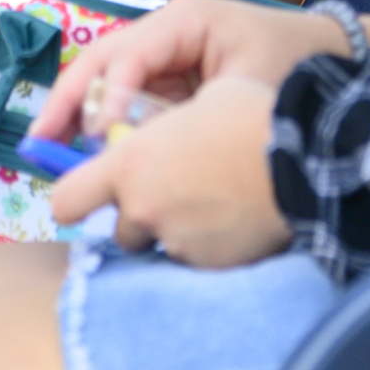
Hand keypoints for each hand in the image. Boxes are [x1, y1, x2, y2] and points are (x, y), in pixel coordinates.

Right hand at [29, 0, 347, 144]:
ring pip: (104, 79)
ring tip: (45, 150)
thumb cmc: (295, 67)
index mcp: (185, 21)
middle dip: (67, 100)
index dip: (110, 96)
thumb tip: (147, 153)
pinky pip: (123, 98)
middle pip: (100, 59)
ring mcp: (162, 52)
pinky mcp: (166, 77)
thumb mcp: (250, 91)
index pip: (130, 54)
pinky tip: (81, 153)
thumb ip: (198, 118)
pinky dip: (100, 123)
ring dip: (74, 113)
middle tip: (38, 142)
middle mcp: (164, 30)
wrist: (330, 55)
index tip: (102, 137)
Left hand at [47, 77, 290, 268]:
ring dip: (173, 232)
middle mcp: (142, 209)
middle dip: (140, 216)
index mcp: (129, 164)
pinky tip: (233, 223)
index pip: (65, 201)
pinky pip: (195, 260)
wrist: (304, 161)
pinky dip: (206, 247)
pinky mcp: (208, 266)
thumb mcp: (201, 103)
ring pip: (159, 246)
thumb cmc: (251, 117)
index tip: (87, 195)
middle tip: (175, 194)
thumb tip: (166, 132)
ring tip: (211, 207)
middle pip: (118, 229)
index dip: (74, 199)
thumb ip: (166, 129)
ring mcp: (175, 242)